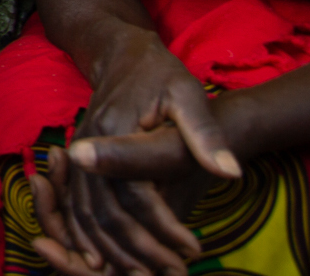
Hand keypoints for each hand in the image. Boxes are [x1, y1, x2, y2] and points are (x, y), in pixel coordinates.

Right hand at [41, 32, 239, 274]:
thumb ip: (205, 134)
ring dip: (113, 250)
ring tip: (148, 272)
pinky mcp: (80, 163)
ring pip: (86, 215)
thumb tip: (230, 172)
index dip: (163, 226)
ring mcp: (79, 155)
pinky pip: (78, 207)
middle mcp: (88, 145)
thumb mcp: (189, 94)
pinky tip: (112, 258)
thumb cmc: (160, 73)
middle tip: (174, 271)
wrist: (122, 54)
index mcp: (114, 129)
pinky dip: (91, 237)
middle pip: (105, 212)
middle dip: (138, 249)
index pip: (135, 193)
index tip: (194, 248)